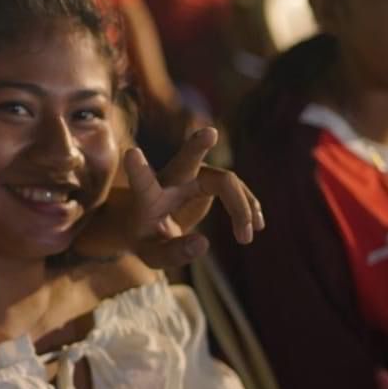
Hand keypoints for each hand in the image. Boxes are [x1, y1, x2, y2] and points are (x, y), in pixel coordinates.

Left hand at [123, 126, 262, 268]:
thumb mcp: (153, 255)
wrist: (153, 225)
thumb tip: (203, 244)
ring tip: (245, 238)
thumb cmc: (148, 240)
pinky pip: (236, 189)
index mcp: (149, 197)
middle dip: (196, 146)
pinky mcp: (212, 181)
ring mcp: (195, 176)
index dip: (138, 169)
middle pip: (186, 160)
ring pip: (225, 181)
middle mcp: (172, 179)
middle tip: (209, 133)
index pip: (142, 183)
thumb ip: (173, 253)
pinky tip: (257, 226)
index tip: (131, 153)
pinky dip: (247, 206)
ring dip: (240, 207)